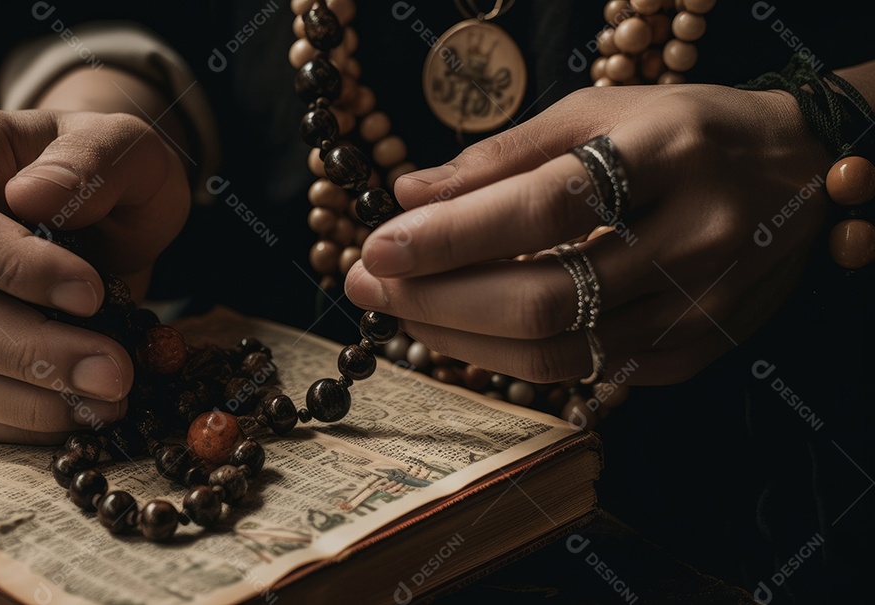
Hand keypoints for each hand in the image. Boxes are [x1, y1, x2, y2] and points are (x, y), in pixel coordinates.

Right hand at [0, 106, 188, 442]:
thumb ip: (93, 158)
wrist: (112, 209)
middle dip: (32, 353)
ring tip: (110, 399)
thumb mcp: (129, 146)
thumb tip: (30, 198)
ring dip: (30, 400)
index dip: (11, 267)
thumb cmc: (115, 171)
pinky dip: (24, 423)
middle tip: (116, 372)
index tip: (90, 293)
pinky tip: (83, 413)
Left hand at [346, 84, 829, 385]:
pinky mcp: (694, 349)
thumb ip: (501, 156)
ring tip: (404, 309)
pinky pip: (584, 371)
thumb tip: (409, 196)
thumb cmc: (684, 131)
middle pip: (545, 297)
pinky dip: (513, 354)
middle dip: (438, 300)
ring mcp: (701, 306)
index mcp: (671, 153)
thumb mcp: (599, 112)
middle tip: (369, 286)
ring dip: (461, 337)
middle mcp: (696, 237)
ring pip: (559, 350)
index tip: (378, 247)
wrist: (798, 173)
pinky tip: (470, 329)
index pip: (542, 208)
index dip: (451, 236)